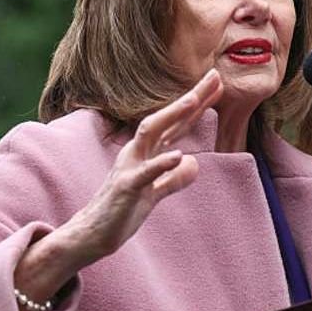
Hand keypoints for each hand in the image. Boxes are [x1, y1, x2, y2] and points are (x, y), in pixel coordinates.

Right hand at [61, 69, 223, 264]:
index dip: (197, 103)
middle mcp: (138, 152)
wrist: (94, 234)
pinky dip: (161, 163)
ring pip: (150, 134)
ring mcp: (130, 167)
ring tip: (193, 100)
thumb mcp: (155, 193)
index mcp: (147, 152)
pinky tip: (178, 155)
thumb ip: (174, 178)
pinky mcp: (127, 188)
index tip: (218, 82)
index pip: (176, 123)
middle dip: (190, 97)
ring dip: (172, 116)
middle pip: (167, 118)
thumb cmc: (122, 210)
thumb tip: (193, 163)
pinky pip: (145, 173)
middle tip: (214, 76)